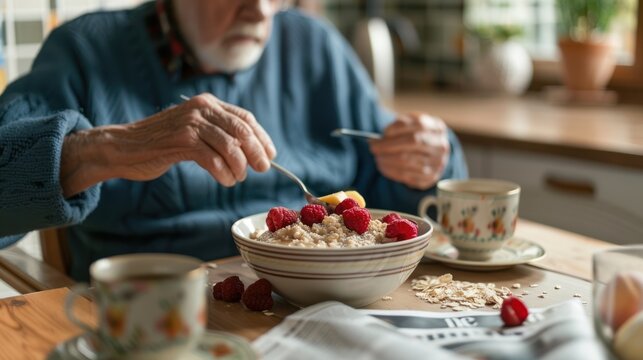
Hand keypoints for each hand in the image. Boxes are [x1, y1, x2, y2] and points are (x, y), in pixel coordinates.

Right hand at [61, 93, 275, 196]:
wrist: (123, 147)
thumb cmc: (160, 143)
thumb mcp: (192, 131)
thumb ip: (216, 134)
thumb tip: (250, 152)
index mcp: (207, 104)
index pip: (245, 117)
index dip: (261, 137)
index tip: (270, 154)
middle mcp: (201, 109)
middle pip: (241, 130)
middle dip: (256, 152)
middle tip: (261, 169)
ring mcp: (190, 124)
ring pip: (229, 145)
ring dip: (239, 166)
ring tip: (237, 178)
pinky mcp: (180, 141)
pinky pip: (212, 158)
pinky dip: (223, 173)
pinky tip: (225, 180)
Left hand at [369, 113, 448, 189]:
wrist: (432, 156)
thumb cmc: (418, 137)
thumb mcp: (413, 126)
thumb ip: (400, 126)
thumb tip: (380, 138)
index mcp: (437, 127)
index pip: (417, 124)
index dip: (398, 127)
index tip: (383, 132)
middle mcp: (441, 145)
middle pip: (413, 142)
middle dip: (389, 145)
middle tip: (373, 147)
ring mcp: (437, 163)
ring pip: (408, 160)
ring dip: (387, 159)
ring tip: (377, 158)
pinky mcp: (430, 178)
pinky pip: (407, 175)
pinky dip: (391, 171)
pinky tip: (383, 167)